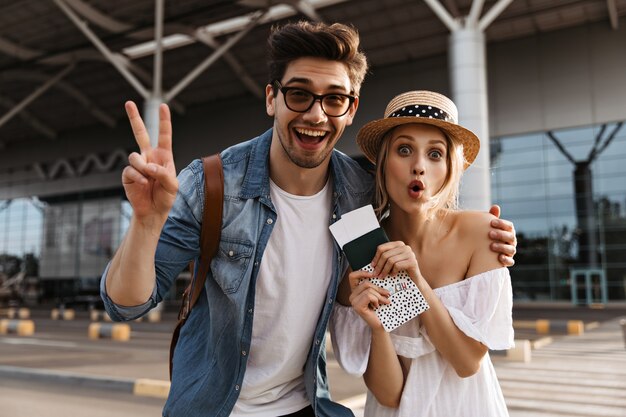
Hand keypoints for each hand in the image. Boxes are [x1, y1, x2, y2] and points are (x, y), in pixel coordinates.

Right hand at [122, 101, 177, 223]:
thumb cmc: (165, 197)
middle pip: (140, 133)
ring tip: (149, 179)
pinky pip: (130, 170)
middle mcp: (149, 157)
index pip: (164, 135)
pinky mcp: (128, 174)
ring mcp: (138, 165)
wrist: (153, 212)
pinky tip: (143, 184)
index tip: (163, 106)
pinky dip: (138, 177)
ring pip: (135, 156)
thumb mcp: (172, 185)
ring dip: (143, 167)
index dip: (164, 121)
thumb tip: (149, 166)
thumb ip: (163, 173)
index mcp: (163, 156)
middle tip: (128, 102)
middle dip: (134, 118)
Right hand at [348, 269, 388, 329]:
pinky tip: (377, 306)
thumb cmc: (380, 310)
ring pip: (368, 290)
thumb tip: (380, 276)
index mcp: (355, 291)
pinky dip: (376, 300)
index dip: (362, 272)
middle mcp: (352, 296)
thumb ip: (374, 287)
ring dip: (379, 296)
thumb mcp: (377, 295)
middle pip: (366, 283)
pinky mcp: (357, 306)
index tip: (373, 275)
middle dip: (379, 289)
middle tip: (387, 294)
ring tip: (383, 302)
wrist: (381, 324)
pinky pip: (368, 296)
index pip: (352, 276)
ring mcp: (353, 302)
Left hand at [371, 241, 419, 279]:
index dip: (375, 257)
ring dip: (384, 270)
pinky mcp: (412, 261)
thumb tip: (371, 263)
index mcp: (398, 244)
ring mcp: (410, 253)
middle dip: (379, 266)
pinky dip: (393, 271)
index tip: (372, 266)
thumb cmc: (401, 271)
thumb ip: (385, 258)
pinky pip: (397, 265)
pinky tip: (392, 275)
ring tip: (382, 276)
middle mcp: (405, 247)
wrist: (415, 280)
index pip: (382, 248)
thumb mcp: (392, 262)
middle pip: (385, 255)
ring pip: (390, 260)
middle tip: (375, 274)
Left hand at [488, 205, 516, 265]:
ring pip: (511, 249)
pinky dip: (506, 260)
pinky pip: (510, 261)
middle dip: (501, 235)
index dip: (502, 224)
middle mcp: (511, 241)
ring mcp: (510, 251)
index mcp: (508, 231)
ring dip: (502, 247)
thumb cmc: (488, 236)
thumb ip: (492, 217)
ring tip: (491, 246)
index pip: (509, 226)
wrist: (485, 252)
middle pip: (511, 237)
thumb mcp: (489, 227)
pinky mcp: (508, 261)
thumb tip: (495, 206)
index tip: (492, 222)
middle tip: (490, 234)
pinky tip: (499, 257)